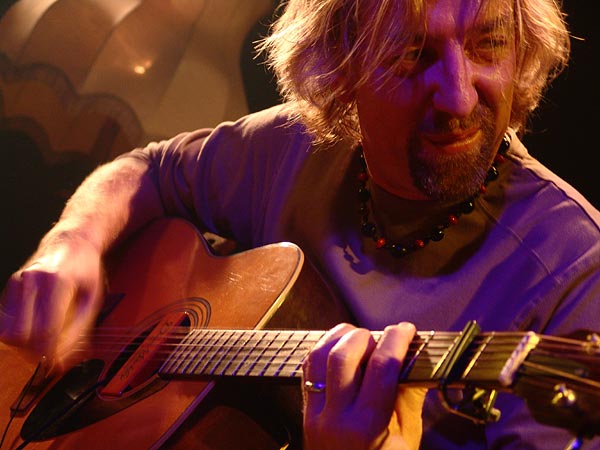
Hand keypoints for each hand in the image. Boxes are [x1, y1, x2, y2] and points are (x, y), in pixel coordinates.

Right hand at [0, 237, 103, 366]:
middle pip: (20, 334)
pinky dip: (17, 333)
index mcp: (56, 282)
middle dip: (33, 351)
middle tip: (50, 357)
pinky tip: (34, 331)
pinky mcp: (9, 287)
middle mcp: (31, 281)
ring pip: (6, 330)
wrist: (72, 242)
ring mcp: (17, 283)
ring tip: (43, 344)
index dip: (49, 352)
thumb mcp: (93, 298)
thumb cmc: (86, 270)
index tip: (57, 364)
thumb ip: (79, 328)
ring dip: (22, 345)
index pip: (45, 329)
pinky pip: (4, 321)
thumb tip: (64, 358)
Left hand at [302, 322, 424, 449]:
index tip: (407, 329)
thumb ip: (409, 394)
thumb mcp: (408, 437)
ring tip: (361, 337)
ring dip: (340, 337)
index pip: (382, 367)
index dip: (397, 340)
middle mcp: (335, 418)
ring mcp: (314, 413)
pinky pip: (307, 368)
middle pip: (344, 355)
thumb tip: (414, 357)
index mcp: (367, 427)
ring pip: (319, 356)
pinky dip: (323, 349)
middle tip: (384, 337)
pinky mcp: (304, 410)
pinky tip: (339, 347)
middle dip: (367, 336)